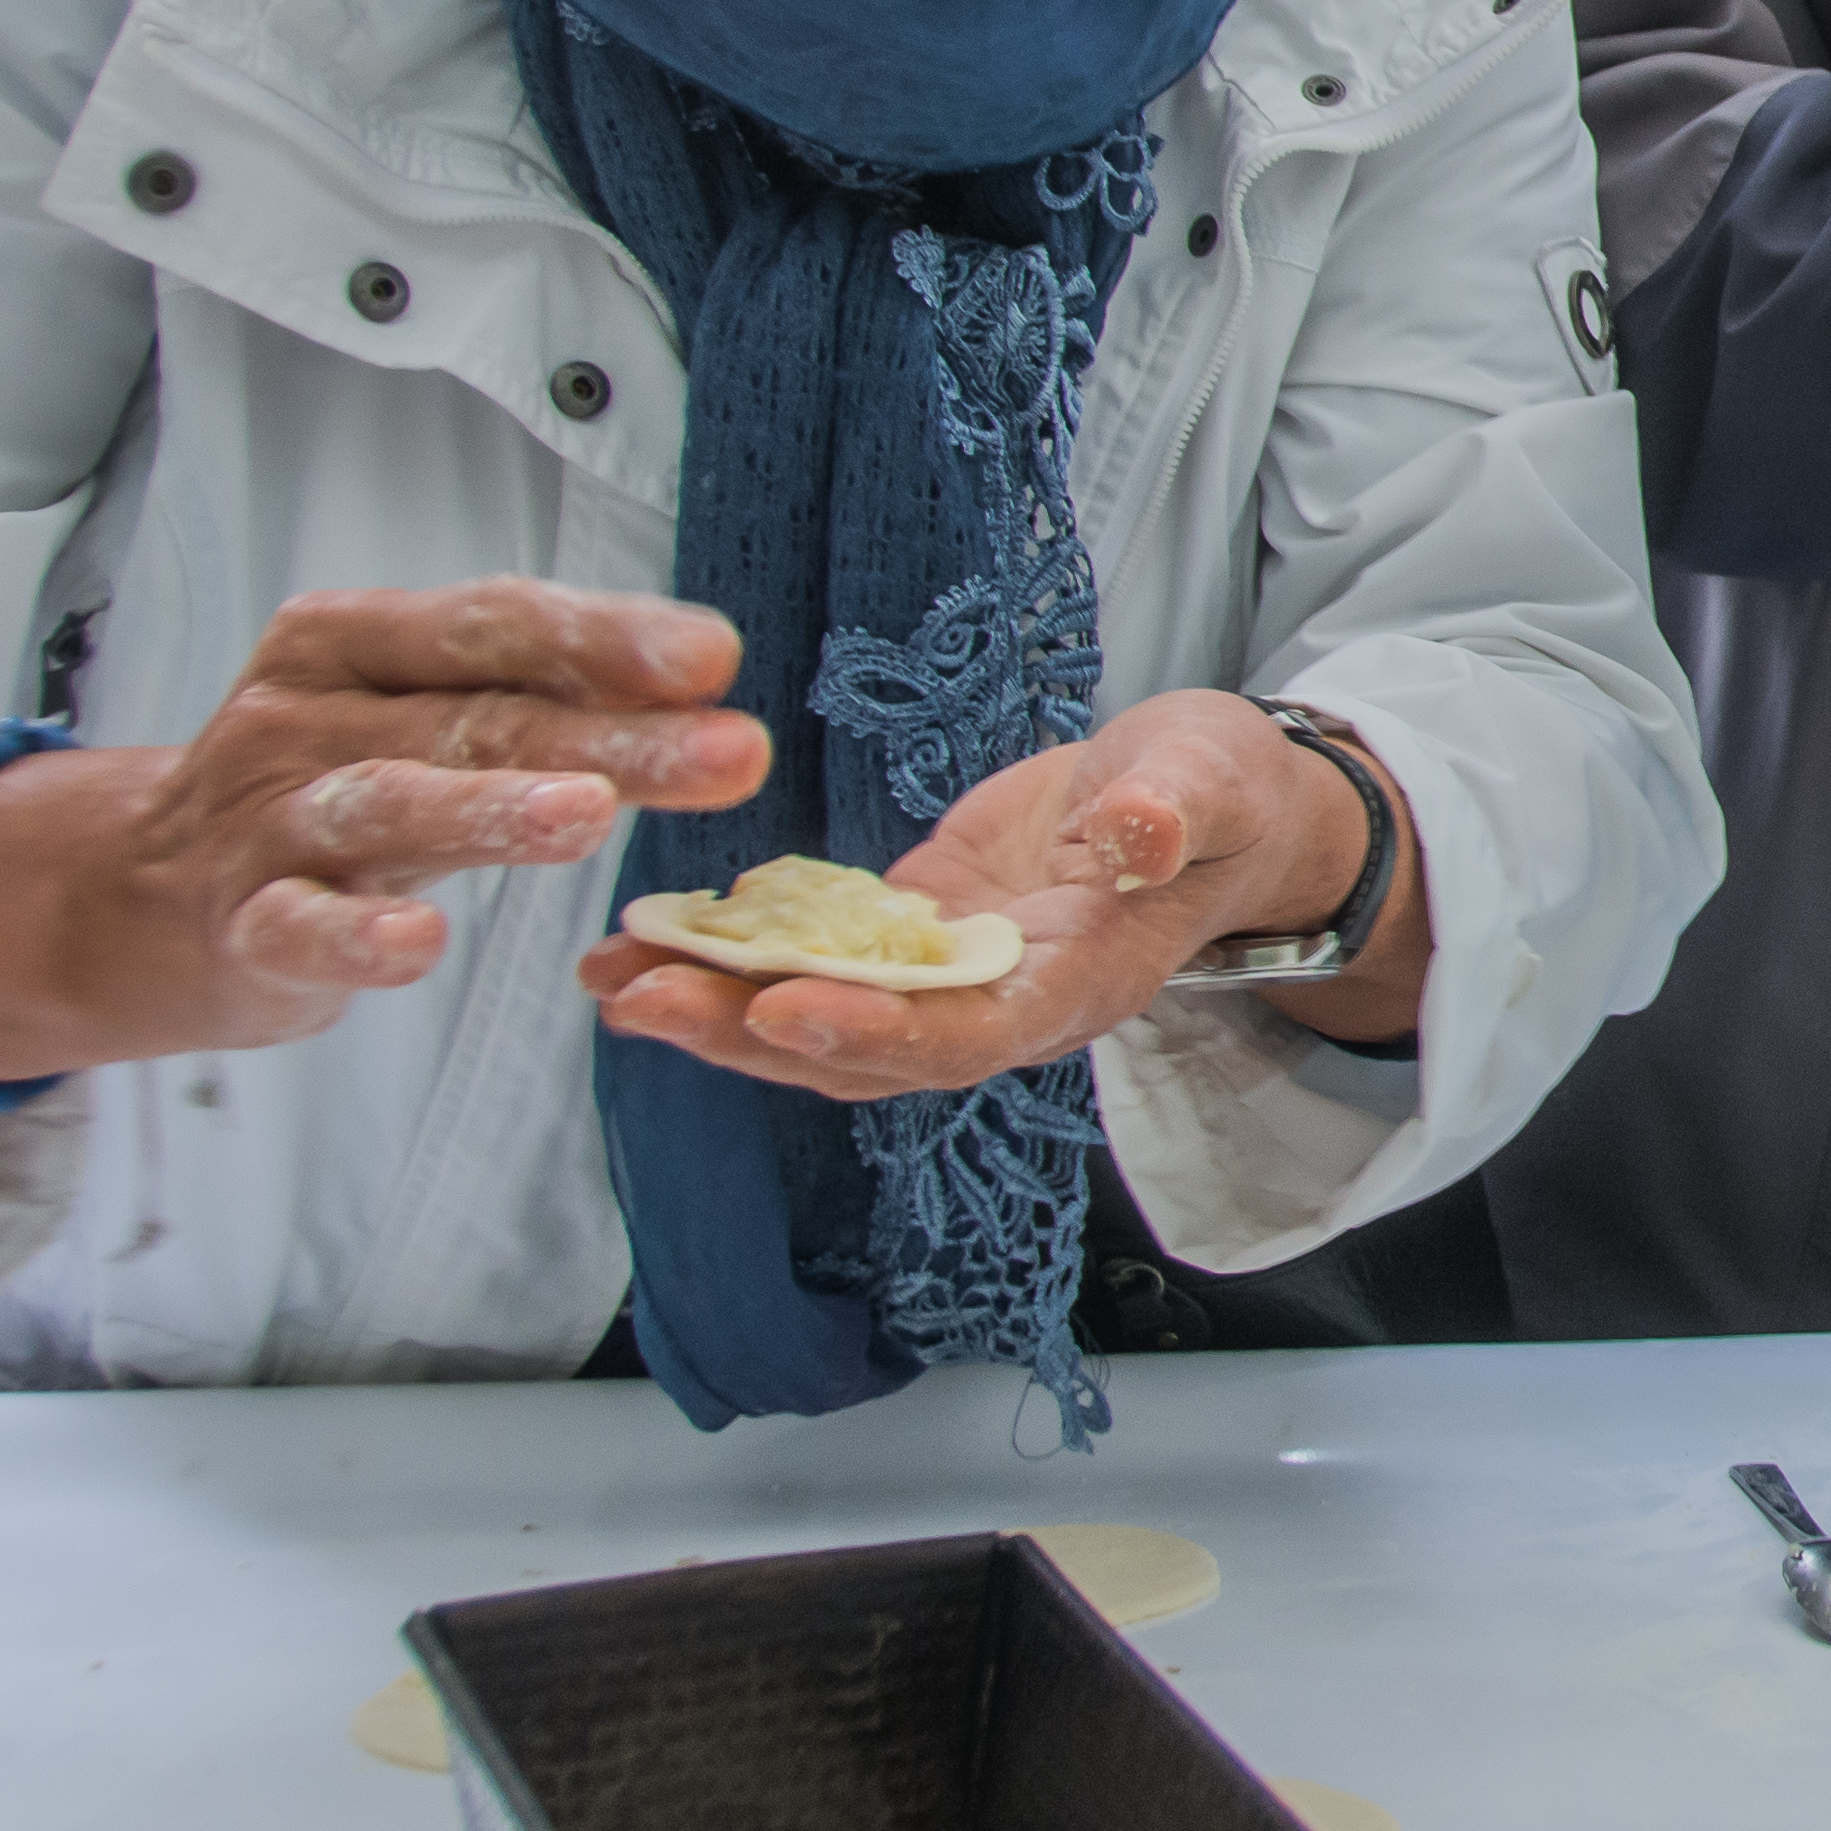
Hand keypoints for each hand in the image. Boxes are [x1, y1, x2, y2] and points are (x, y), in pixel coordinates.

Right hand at [0, 582, 765, 1119]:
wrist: (140, 894)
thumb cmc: (321, 783)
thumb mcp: (422, 717)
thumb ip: (546, 698)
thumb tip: (707, 685)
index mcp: (354, 642)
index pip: (494, 623)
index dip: (605, 637)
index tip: (715, 659)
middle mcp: (304, 716)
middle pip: (474, 717)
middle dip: (608, 734)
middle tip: (724, 750)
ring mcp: (265, 819)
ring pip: (386, 804)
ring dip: (490, 809)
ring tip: (585, 814)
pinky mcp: (240, 922)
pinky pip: (299, 926)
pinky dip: (356, 936)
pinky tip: (421, 944)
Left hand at [588, 688, 1417, 1099]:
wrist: (1204, 805)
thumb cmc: (1219, 795)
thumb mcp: (1211, 778)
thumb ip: (1174, 810)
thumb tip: (1135, 832)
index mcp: (1079, 983)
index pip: (969, 1032)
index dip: (876, 1032)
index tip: (781, 1005)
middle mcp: (1003, 1006)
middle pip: (867, 1053)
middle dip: (750, 1033)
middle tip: (640, 995)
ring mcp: (949, 979)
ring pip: (821, 1026)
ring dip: (714, 1012)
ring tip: (610, 976)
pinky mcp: (910, 936)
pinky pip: (810, 969)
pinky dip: (726, 964)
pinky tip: (642, 940)